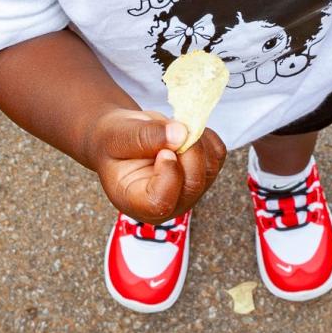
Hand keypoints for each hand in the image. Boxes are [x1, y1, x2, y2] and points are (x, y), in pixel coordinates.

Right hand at [90, 109, 225, 222]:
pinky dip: (207, 137)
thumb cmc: (114, 140)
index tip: (164, 152)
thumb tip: (181, 134)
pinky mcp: (202, 174)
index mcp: (136, 202)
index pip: (162, 202)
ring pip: (209, 169)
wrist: (123, 137)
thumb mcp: (118, 134)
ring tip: (173, 129)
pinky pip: (217, 155)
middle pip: (192, 184)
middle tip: (171, 128)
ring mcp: (187, 192)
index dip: (169, 174)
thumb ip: (145, 136)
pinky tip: (186, 132)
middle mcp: (166, 204)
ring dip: (197, 141)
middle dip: (187, 150)